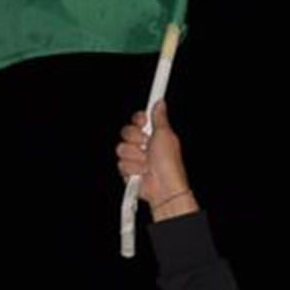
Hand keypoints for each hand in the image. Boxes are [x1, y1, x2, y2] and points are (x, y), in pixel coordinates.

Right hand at [116, 102, 197, 218]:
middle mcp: (143, 145)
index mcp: (153, 134)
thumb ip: (160, 118)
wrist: (164, 187)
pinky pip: (120, 163)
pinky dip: (132, 168)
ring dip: (135, 156)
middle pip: (126, 131)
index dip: (139, 120)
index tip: (143, 122)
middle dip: (135, 139)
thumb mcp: (166, 135)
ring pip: (121, 148)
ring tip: (146, 163)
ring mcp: (135, 158)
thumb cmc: (169, 163)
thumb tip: (160, 103)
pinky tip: (141, 172)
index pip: (138, 120)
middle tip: (146, 145)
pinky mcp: (128, 170)